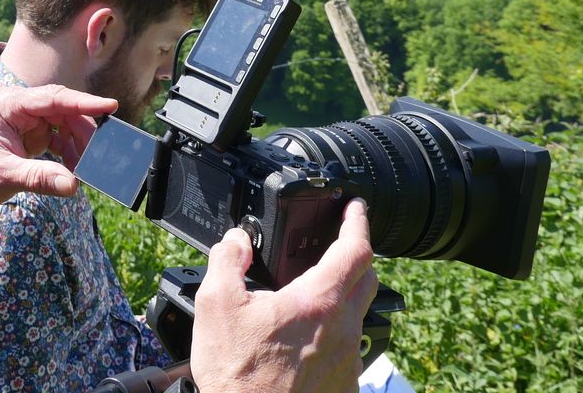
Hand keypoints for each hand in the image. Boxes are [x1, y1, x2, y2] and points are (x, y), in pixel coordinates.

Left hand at [0, 84, 116, 206]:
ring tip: (87, 167)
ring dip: (78, 144)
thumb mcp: (3, 175)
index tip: (111, 106)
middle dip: (84, 132)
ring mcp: (26, 119)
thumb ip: (38, 178)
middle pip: (64, 111)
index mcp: (10, 104)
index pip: (54, 98)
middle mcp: (20, 106)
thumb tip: (72, 185)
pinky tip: (74, 169)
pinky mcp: (30, 133)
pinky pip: (58, 137)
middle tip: (102, 155)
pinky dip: (69, 152)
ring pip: (64, 124)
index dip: (85, 102)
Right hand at [189, 198, 376, 392]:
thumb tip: (236, 240)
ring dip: (343, 297)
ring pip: (358, 315)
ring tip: (314, 294)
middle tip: (338, 245)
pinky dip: (334, 333)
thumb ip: (228, 261)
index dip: (357, 221)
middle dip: (356, 256)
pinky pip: (349, 349)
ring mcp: (348, 360)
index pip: (355, 249)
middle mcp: (343, 329)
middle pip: (367, 279)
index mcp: (319, 302)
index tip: (355, 208)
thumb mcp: (216, 305)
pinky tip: (307, 339)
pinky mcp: (344, 385)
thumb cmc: (239, 376)